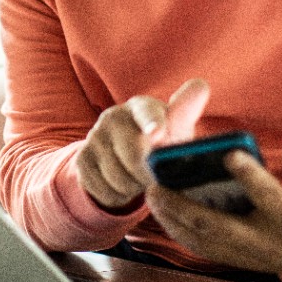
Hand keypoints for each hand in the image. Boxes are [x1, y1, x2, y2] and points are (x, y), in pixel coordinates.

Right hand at [76, 79, 208, 209]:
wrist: (130, 156)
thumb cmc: (164, 140)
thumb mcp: (179, 128)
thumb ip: (187, 110)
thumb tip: (200, 86)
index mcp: (141, 106)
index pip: (147, 113)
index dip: (152, 123)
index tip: (158, 134)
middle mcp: (114, 116)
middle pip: (133, 156)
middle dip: (150, 176)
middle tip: (159, 181)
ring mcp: (95, 136)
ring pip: (118, 178)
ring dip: (134, 189)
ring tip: (141, 181)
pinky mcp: (81, 158)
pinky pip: (102, 189)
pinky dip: (117, 196)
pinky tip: (124, 186)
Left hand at [146, 136, 281, 279]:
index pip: (267, 195)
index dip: (250, 175)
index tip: (230, 154)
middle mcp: (263, 239)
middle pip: (219, 225)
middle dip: (184, 207)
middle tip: (158, 185)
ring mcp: (246, 254)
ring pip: (203, 240)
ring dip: (173, 221)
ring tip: (151, 197)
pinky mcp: (235, 260)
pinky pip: (202, 249)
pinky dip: (179, 232)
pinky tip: (162, 214)